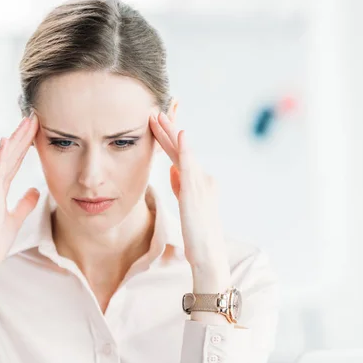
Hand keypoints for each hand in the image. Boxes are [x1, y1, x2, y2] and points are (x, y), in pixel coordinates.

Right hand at [0, 112, 40, 274]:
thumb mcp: (16, 219)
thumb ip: (24, 203)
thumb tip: (36, 190)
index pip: (12, 161)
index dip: (24, 145)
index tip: (36, 129)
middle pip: (8, 155)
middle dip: (21, 135)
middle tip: (34, 116)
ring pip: (3, 159)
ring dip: (15, 139)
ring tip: (27, 122)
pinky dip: (0, 157)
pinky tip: (7, 142)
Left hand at [149, 112, 229, 290]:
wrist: (207, 252)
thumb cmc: (197, 232)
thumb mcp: (187, 203)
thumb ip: (180, 184)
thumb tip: (172, 169)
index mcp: (196, 180)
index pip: (179, 153)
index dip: (167, 136)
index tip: (157, 120)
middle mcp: (201, 177)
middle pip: (180, 148)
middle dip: (167, 128)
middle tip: (155, 110)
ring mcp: (199, 183)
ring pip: (182, 152)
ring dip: (171, 132)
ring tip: (159, 115)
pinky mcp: (196, 192)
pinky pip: (190, 166)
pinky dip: (185, 149)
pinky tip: (180, 135)